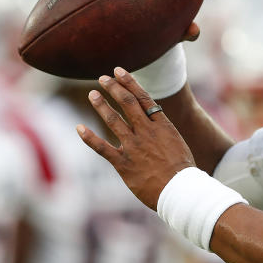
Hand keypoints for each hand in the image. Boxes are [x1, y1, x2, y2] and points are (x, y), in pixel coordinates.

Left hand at [77, 66, 194, 209]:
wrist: (180, 191)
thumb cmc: (182, 171)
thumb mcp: (176, 144)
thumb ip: (162, 133)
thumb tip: (154, 124)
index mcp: (162, 126)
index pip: (143, 98)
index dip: (129, 83)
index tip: (119, 71)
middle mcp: (147, 132)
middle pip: (127, 104)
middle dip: (114, 88)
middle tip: (103, 79)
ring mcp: (134, 147)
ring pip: (114, 120)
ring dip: (102, 105)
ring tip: (93, 95)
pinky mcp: (124, 164)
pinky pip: (102, 148)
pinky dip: (89, 137)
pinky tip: (79, 128)